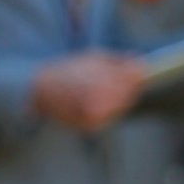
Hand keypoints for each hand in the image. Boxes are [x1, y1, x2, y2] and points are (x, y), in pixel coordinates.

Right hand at [30, 52, 147, 133]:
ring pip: (121, 106)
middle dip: (129, 85)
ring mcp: (96, 114)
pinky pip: (110, 117)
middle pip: (130, 92)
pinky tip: (97, 101)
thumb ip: (118, 60)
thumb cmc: (68, 69)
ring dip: (119, 98)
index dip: (137, 72)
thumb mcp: (93, 57)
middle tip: (120, 80)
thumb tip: (142, 61)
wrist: (42, 90)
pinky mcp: (92, 126)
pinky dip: (109, 109)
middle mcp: (101, 98)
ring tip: (105, 90)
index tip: (137, 70)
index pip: (135, 75)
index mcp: (103, 78)